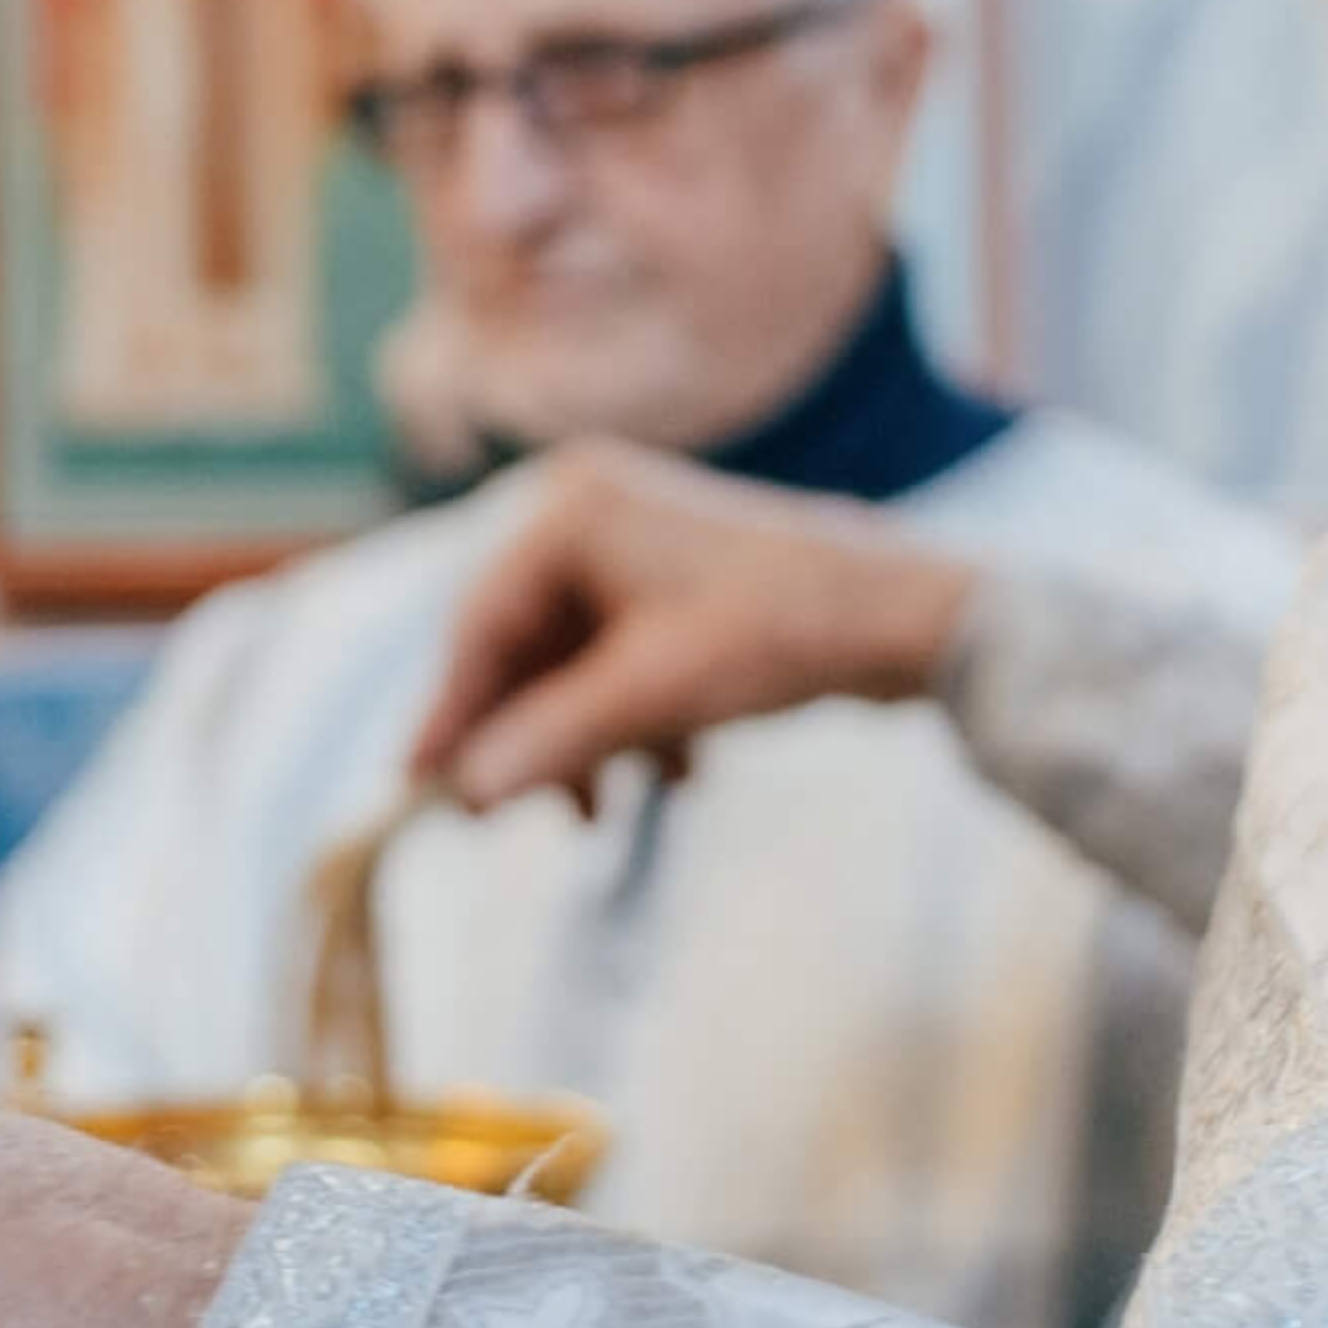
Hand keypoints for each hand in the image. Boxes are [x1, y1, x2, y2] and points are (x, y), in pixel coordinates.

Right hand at [404, 440, 980, 813]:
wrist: (908, 617)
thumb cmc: (777, 635)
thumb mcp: (650, 698)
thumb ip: (548, 743)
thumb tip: (461, 796)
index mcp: (571, 508)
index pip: (481, 622)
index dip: (452, 713)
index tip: (418, 789)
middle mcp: (592, 508)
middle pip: (523, 644)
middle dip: (527, 735)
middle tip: (507, 819)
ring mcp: (637, 541)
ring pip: (573, 660)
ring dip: (584, 739)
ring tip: (598, 814)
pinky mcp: (677, 579)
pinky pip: (621, 655)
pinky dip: (633, 718)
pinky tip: (677, 773)